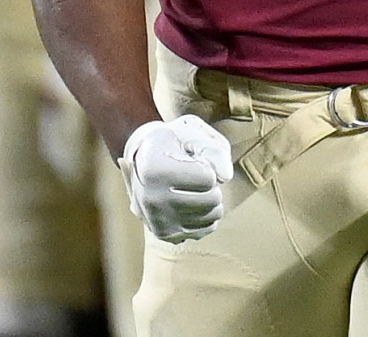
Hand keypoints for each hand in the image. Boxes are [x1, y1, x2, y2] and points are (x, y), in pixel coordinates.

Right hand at [118, 115, 233, 242]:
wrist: (141, 160)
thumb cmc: (171, 143)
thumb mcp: (189, 132)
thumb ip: (213, 149)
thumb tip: (226, 176)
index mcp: (155, 170)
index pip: (208, 178)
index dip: (207, 166)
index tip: (192, 161)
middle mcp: (152, 199)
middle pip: (212, 199)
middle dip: (213, 185)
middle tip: (197, 176)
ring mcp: (158, 221)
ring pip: (212, 216)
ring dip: (211, 200)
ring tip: (194, 188)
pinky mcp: (165, 235)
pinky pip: (206, 229)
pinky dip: (206, 215)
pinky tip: (192, 202)